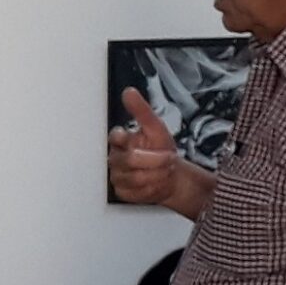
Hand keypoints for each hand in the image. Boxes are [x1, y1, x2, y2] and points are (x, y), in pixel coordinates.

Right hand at [108, 89, 181, 206]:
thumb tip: (129, 92)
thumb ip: (141, 111)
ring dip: (157, 174)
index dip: (124, 138)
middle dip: (155, 160)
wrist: (170, 175)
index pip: (115, 137)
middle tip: (168, 157)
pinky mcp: (122, 192)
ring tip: (165, 170)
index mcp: (121, 141)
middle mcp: (116, 158)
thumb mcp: (155, 127)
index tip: (136, 139)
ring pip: (135, 178)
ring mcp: (118, 176)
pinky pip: (137, 192)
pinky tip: (157, 182)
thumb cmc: (161, 149)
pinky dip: (152, 188)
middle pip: (129, 160)